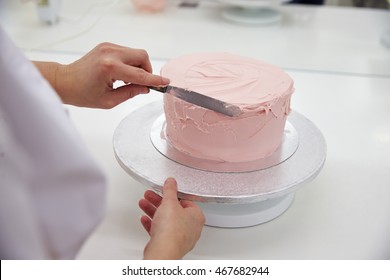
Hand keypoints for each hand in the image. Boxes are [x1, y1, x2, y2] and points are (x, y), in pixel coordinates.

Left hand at [34, 43, 168, 108]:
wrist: (65, 81)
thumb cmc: (83, 93)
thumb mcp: (109, 101)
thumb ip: (131, 93)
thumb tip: (146, 88)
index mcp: (110, 68)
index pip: (140, 75)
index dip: (154, 80)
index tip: (165, 82)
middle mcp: (110, 54)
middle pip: (142, 56)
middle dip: (147, 70)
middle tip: (142, 84)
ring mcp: (108, 47)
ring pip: (136, 53)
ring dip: (139, 66)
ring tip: (128, 80)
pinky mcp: (107, 45)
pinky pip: (128, 52)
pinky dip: (130, 62)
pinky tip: (122, 73)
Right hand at [139, 177, 204, 258]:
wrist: (163, 250)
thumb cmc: (172, 230)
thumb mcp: (170, 202)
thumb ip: (170, 190)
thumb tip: (171, 182)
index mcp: (196, 216)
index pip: (186, 201)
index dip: (173, 195)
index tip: (165, 191)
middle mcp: (191, 228)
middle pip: (174, 210)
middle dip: (159, 202)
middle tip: (150, 195)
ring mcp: (180, 237)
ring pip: (166, 221)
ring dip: (154, 211)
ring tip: (143, 203)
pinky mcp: (170, 244)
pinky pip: (161, 231)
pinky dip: (152, 224)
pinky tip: (144, 219)